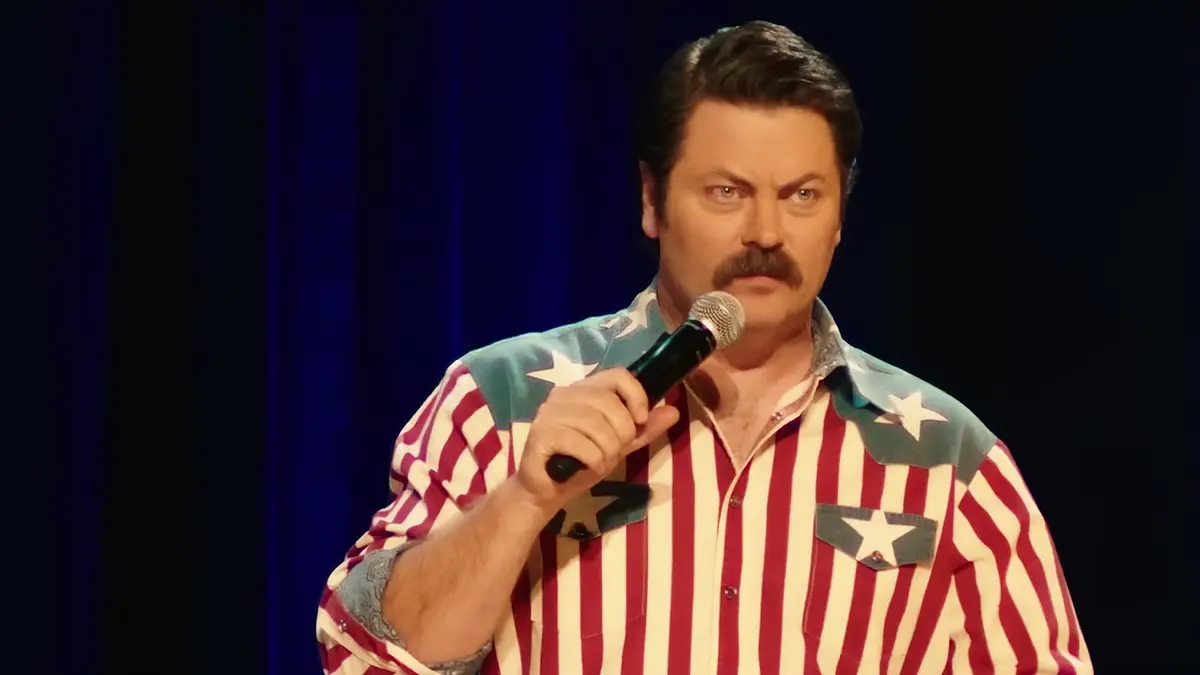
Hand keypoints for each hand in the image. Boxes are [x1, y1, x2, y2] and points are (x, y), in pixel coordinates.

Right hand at [513, 368, 678, 513]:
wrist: (546, 492)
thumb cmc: (581, 464)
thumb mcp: (619, 446)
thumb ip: (643, 429)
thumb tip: (673, 411)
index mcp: (583, 390)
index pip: (617, 375)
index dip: (636, 396)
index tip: (640, 421)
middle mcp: (563, 394)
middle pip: (607, 401)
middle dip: (622, 431)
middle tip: (617, 451)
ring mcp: (548, 413)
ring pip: (594, 423)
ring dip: (608, 449)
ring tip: (602, 462)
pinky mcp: (540, 434)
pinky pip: (578, 442)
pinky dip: (592, 459)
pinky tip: (589, 467)